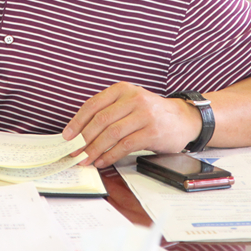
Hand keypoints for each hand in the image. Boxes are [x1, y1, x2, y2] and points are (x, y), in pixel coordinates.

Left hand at [62, 82, 201, 166]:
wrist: (183, 118)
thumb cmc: (151, 112)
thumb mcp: (130, 102)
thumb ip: (109, 111)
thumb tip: (81, 131)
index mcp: (122, 89)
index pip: (93, 105)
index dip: (77, 121)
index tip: (67, 136)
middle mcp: (132, 99)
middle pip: (101, 120)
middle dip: (84, 138)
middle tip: (74, 152)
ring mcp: (143, 115)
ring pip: (111, 134)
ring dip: (95, 149)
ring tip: (86, 159)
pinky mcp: (152, 132)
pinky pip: (125, 145)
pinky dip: (111, 155)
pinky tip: (103, 161)